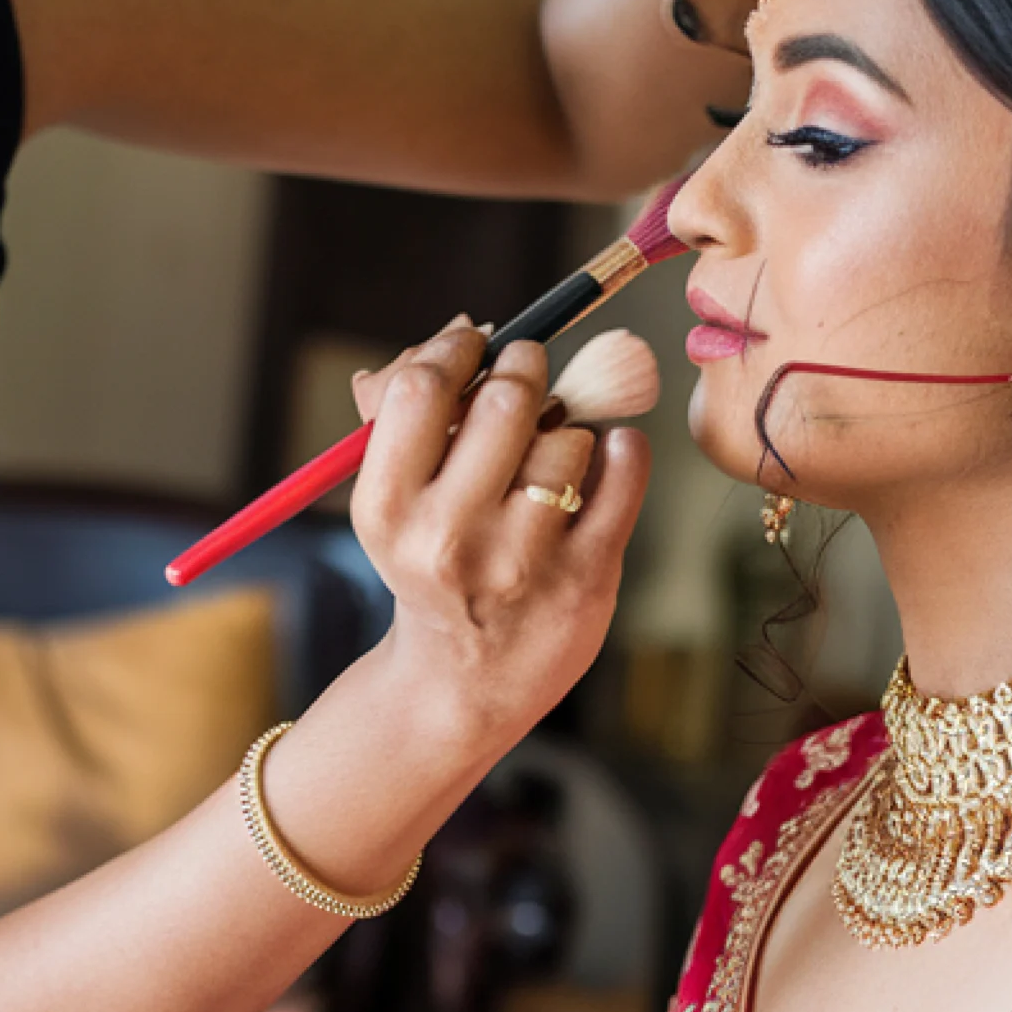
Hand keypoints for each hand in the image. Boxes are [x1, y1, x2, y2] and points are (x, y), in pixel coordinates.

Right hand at [346, 321, 647, 752]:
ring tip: (550, 455)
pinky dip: (622, 449)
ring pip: (568, 437)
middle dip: (524, 369)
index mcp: (388, 510)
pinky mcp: (585, 578)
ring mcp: (522, 562)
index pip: (422, 390)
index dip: (456, 350)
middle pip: (504, 399)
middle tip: (527, 375)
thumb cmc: (430, 566)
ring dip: (568, 428)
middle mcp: (450, 538)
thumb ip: (411, 415)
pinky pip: (622, 470)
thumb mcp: (394, 503)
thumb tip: (463, 328)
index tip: (476, 346)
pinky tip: (605, 457)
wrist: (459, 683)